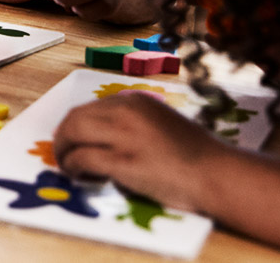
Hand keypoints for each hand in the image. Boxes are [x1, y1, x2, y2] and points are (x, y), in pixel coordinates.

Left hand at [52, 91, 228, 212]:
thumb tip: (103, 136)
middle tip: (62, 155)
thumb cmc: (195, 154)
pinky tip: (81, 177)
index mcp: (135, 101)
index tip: (72, 140)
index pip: (90, 107)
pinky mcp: (122, 161)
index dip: (75, 125)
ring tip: (68, 167)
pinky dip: (74, 167)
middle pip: (74, 118)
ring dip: (63, 152)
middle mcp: (125, 112)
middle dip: (63, 137)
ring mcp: (123, 136)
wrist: (217, 173)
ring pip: (72, 133)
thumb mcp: (161, 123)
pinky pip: (82, 159)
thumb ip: (133, 123)